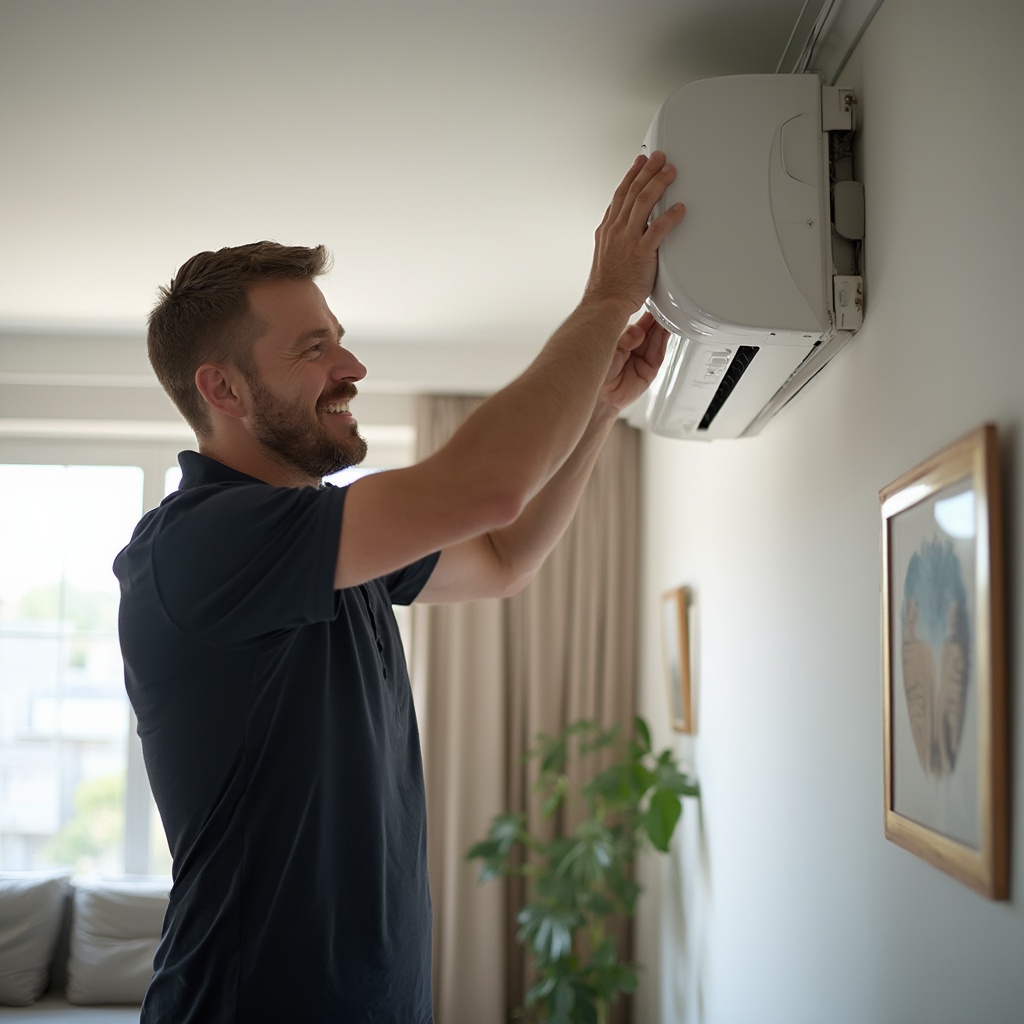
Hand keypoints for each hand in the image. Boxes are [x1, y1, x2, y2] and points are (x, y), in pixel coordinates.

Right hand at [584, 152, 685, 314]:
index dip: (631, 175)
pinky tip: (679, 209)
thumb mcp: (606, 256)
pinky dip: (670, 217)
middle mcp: (616, 230)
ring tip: (670, 172)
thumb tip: (626, 232)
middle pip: (632, 191)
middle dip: (647, 170)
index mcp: (607, 230)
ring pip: (644, 202)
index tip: (640, 162)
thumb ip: (617, 239)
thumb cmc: (607, 286)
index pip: (620, 194)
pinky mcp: (641, 253)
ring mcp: (628, 240)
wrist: (604, 303)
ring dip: (658, 183)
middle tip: (659, 157)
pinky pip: (658, 229)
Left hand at [599, 311, 669, 410]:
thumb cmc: (598, 373)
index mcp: (623, 342)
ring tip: (666, 315)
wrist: (600, 397)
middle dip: (656, 320)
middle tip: (662, 307)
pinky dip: (664, 341)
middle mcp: (634, 350)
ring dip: (662, 328)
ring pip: (656, 340)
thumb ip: (626, 339)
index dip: (646, 316)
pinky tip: (666, 330)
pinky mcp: (650, 370)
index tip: (652, 304)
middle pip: (650, 331)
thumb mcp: (611, 348)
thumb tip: (638, 331)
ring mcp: (642, 360)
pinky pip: (659, 353)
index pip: (639, 326)